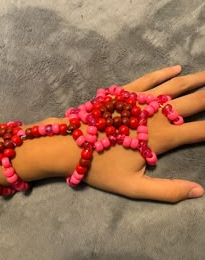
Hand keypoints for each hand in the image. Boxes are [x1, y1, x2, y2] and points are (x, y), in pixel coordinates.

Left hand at [83, 66, 204, 202]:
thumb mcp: (133, 187)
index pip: (201, 131)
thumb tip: (198, 191)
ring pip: (175, 87)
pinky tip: (176, 68)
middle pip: (193, 103)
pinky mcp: (125, 93)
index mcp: (162, 138)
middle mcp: (156, 116)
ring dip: (196, 80)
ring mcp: (140, 101)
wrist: (68, 145)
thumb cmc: (100, 168)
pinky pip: (149, 79)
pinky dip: (164, 73)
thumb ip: (166, 191)